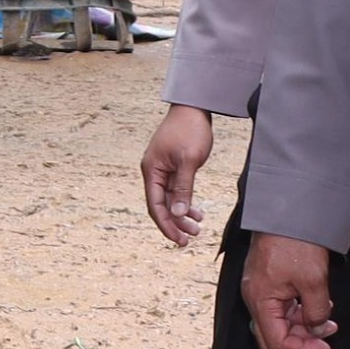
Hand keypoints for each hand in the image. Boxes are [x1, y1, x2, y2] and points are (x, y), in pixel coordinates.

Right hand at [141, 105, 216, 246]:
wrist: (193, 108)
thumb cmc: (189, 130)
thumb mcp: (189, 161)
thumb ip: (183, 188)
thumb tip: (178, 213)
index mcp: (152, 171)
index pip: (155, 206)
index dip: (166, 225)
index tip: (179, 240)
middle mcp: (153, 172)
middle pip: (161, 206)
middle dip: (175, 223)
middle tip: (190, 239)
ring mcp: (163, 170)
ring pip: (170, 200)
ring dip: (182, 215)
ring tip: (197, 228)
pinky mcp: (173, 167)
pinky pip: (176, 191)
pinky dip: (186, 202)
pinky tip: (197, 211)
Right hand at [241, 233, 337, 348]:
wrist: (287, 212)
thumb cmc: (295, 241)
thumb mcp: (314, 280)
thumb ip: (316, 311)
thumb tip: (316, 328)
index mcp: (260, 300)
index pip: (276, 342)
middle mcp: (254, 299)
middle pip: (272, 338)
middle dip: (300, 345)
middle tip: (324, 344)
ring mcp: (259, 291)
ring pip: (278, 324)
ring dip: (302, 329)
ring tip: (327, 323)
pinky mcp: (267, 284)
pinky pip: (280, 310)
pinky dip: (299, 315)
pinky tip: (316, 308)